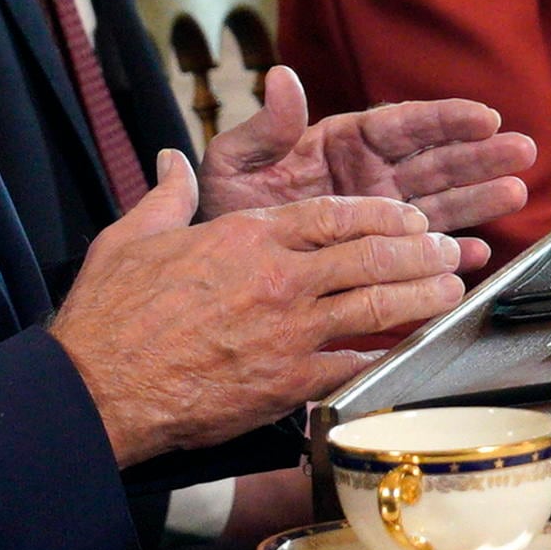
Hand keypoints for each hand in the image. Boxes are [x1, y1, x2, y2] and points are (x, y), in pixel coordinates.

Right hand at [50, 156, 473, 464]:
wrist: (99, 388)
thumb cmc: (110, 316)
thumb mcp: (132, 236)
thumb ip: (166, 196)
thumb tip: (169, 161)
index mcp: (248, 237)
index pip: (335, 213)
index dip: (383, 213)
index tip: (410, 215)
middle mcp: (280, 279)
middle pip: (372, 255)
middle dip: (421, 250)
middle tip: (447, 250)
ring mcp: (290, 331)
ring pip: (378, 305)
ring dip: (423, 296)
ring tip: (451, 289)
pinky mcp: (290, 382)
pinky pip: (355, 364)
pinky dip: (386, 354)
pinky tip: (409, 350)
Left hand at [198, 65, 537, 240]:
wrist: (216, 275)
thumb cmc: (223, 210)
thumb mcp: (234, 165)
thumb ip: (265, 127)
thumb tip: (282, 77)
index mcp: (341, 143)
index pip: (402, 125)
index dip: (446, 119)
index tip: (485, 116)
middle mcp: (370, 176)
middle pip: (435, 160)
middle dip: (479, 155)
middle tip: (523, 150)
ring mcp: (380, 215)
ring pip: (440, 202)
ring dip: (479, 198)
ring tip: (517, 191)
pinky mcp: (380, 255)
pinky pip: (423, 253)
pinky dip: (449, 255)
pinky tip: (477, 255)